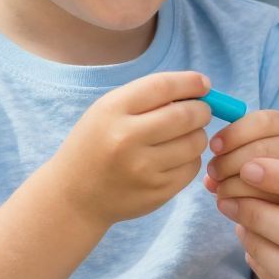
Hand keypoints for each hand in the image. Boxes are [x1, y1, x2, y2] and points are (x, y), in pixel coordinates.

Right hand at [51, 70, 215, 228]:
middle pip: (185, 115)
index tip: (204, 84)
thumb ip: (147, 96)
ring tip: (184, 134)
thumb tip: (199, 89)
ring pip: (195, 143)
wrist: (74, 196)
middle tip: (201, 110)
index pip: (162, 86)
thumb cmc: (97, 143)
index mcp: (112, 111)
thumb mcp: (108, 111)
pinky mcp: (156, 192)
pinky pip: (191, 168)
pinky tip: (174, 157)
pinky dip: (190, 158)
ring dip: (197, 134)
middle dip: (202, 109)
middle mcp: (126, 140)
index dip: (190, 82)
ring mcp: (143, 170)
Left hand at [203, 108, 278, 205]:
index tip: (214, 147)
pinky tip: (233, 207)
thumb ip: (228, 155)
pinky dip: (244, 206)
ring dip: (234, 186)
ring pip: (265, 179)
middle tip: (213, 173)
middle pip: (263, 148)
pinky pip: (269, 206)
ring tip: (220, 192)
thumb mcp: (248, 153)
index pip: (264, 121)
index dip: (235, 132)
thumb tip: (209, 180)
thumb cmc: (262, 170)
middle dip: (230, 162)